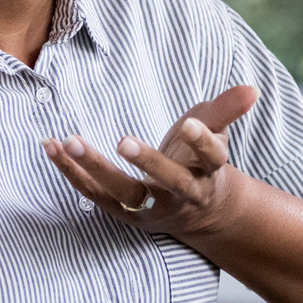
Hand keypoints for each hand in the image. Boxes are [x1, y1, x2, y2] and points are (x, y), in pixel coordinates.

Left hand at [42, 84, 260, 238]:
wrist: (199, 214)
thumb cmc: (202, 163)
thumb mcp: (217, 134)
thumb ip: (227, 110)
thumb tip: (252, 88)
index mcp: (209, 175)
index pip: (211, 160)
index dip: (202, 143)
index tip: (190, 124)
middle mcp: (182, 196)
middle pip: (167, 183)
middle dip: (148, 163)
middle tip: (123, 141)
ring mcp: (151, 208)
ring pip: (124, 193)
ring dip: (96, 169)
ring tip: (69, 141)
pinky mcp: (123, 213)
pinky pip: (94, 194)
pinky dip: (72, 172)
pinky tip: (50, 147)